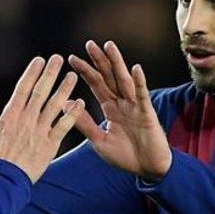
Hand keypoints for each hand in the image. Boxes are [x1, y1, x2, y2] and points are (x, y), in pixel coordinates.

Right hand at [0, 55, 83, 182]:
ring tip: (73, 76)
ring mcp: (39, 132)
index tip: (40, 60)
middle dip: (50, 74)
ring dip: (64, 90)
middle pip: (40, 92)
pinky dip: (72, 115)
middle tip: (58, 59)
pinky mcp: (49, 145)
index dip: (32, 73)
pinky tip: (80, 103)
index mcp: (10, 115)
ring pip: (54, 106)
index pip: (23, 88)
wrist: (2, 181)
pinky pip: (63, 127)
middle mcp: (26, 120)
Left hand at [67, 40, 171, 178]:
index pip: (96, 85)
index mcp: (110, 108)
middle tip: (89, 43)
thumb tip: (66, 105)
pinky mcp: (147, 113)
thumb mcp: (99, 141)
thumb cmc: (126, 156)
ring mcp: (135, 106)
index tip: (72, 58)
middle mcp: (122, 103)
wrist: (148, 170)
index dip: (85, 71)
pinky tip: (135, 68)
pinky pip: (142, 96)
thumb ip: (84, 123)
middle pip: (109, 77)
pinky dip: (139, 82)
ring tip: (109, 46)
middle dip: (99, 60)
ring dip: (117, 63)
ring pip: (124, 81)